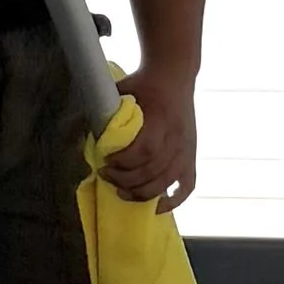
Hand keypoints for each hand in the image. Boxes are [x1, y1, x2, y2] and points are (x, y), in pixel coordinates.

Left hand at [106, 65, 198, 214]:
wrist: (174, 76)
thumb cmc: (144, 84)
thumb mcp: (123, 91)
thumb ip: (110, 113)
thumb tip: (91, 137)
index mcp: (162, 119)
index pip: (145, 150)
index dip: (124, 162)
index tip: (105, 161)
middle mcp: (178, 137)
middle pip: (153, 171)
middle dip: (126, 180)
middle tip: (106, 175)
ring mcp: (187, 149)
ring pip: (166, 182)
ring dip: (141, 193)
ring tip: (121, 192)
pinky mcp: (191, 157)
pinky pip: (187, 186)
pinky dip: (172, 201)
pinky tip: (155, 206)